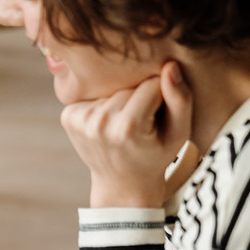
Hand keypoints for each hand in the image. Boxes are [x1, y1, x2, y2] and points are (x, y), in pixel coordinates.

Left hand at [63, 62, 193, 208]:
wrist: (122, 184)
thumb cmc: (156, 156)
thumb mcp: (179, 134)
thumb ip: (181, 99)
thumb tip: (169, 65)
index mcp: (128, 127)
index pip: (152, 84)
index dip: (161, 96)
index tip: (159, 117)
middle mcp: (100, 123)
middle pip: (129, 85)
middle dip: (139, 98)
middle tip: (142, 123)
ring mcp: (80, 120)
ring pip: (111, 88)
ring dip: (120, 100)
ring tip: (125, 125)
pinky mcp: (68, 116)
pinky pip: (93, 95)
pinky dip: (103, 105)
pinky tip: (108, 124)